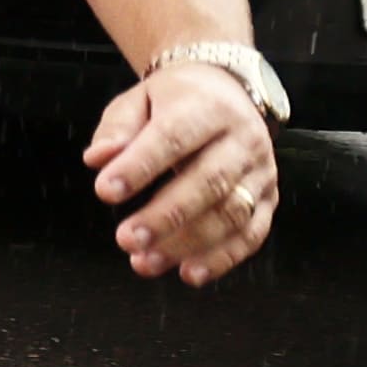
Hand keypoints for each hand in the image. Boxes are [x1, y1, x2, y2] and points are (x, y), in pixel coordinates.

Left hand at [92, 62, 275, 284]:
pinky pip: (252, 233)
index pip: (173, 138)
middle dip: (166, 216)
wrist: (228, 93)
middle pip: (208, 182)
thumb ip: (118, 129)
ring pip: (231, 212)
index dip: (140, 166)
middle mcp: (242, 140)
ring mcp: (260, 172)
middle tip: (126, 239)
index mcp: (207, 108)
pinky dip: (223, 258)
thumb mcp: (139, 101)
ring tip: (145, 261)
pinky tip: (190, 273)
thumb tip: (98, 159)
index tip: (105, 191)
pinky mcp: (268, 199)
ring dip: (188, 244)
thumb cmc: (174, 101)